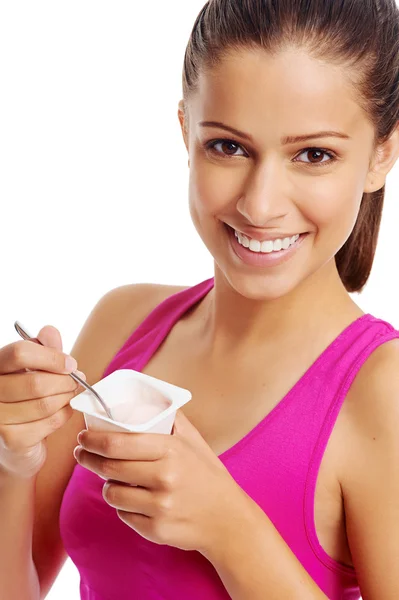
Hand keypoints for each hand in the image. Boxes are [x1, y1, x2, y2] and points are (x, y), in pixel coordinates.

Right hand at [0, 326, 84, 478]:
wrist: (15, 442)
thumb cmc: (24, 397)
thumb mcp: (34, 367)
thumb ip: (42, 349)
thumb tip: (50, 332)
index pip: (20, 353)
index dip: (51, 357)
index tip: (70, 364)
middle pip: (36, 382)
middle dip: (65, 382)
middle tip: (77, 381)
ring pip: (45, 404)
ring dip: (66, 398)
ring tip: (71, 394)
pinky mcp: (10, 440)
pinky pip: (49, 422)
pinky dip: (64, 415)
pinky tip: (63, 411)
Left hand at [74, 409, 246, 555]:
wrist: (228, 519)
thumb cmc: (208, 475)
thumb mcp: (194, 441)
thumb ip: (171, 418)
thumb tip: (148, 397)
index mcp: (171, 450)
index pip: (118, 443)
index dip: (93, 439)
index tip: (83, 437)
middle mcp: (164, 477)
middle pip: (109, 467)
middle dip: (88, 459)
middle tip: (82, 453)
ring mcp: (159, 506)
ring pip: (111, 493)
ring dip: (108, 484)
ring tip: (116, 478)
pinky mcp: (155, 529)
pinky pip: (123, 515)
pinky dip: (124, 506)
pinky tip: (137, 500)